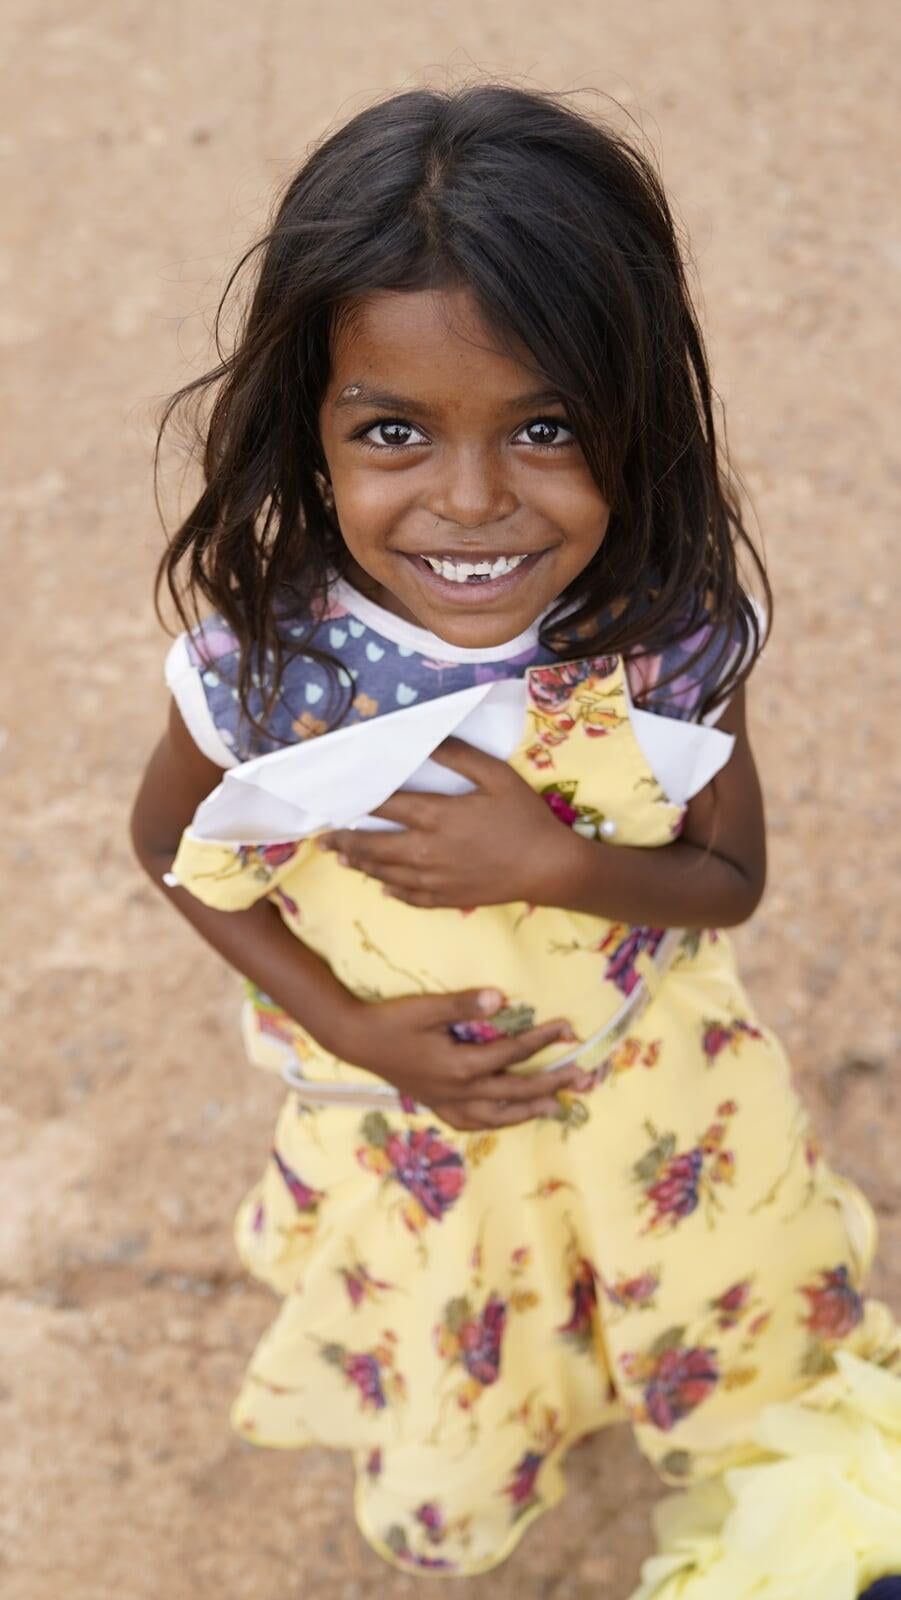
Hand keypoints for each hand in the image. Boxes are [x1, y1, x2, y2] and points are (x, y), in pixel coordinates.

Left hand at [317, 737, 574, 907]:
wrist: (549, 867)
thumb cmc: (525, 818)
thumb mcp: (497, 776)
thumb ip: (460, 756)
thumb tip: (427, 740)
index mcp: (436, 816)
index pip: (385, 807)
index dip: (359, 803)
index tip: (338, 800)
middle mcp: (427, 850)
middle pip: (373, 848)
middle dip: (345, 843)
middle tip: (324, 840)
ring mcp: (434, 879)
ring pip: (386, 874)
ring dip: (361, 866)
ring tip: (343, 860)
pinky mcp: (447, 898)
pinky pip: (409, 897)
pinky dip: (391, 890)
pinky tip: (383, 885)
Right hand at [335, 985, 590, 1130]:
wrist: (356, 1040)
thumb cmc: (392, 1020)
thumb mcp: (427, 1007)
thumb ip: (464, 1004)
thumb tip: (500, 997)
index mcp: (460, 1066)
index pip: (512, 1054)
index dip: (542, 1040)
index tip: (568, 1028)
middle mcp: (458, 1091)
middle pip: (514, 1093)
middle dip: (551, 1084)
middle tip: (582, 1077)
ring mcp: (446, 1102)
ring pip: (496, 1116)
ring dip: (527, 1111)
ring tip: (554, 1107)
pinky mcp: (436, 1104)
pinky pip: (472, 1122)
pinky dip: (494, 1122)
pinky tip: (504, 1118)